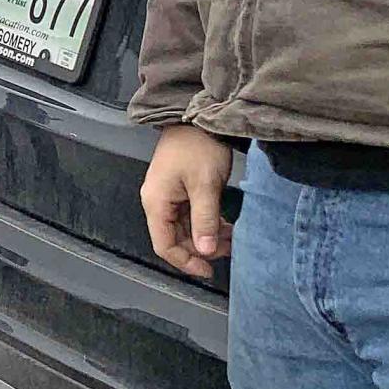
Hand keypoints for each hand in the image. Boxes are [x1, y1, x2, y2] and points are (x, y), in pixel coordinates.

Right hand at [141, 124, 232, 278]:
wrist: (198, 117)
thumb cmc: (198, 146)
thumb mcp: (205, 186)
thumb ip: (204, 220)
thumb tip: (205, 251)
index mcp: (156, 202)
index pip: (164, 245)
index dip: (186, 262)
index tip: (209, 270)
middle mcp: (157, 201)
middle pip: (175, 239)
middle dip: (201, 249)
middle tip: (228, 250)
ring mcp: (168, 195)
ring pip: (185, 228)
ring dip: (206, 236)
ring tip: (232, 238)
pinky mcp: (179, 189)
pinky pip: (190, 216)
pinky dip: (207, 224)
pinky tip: (225, 225)